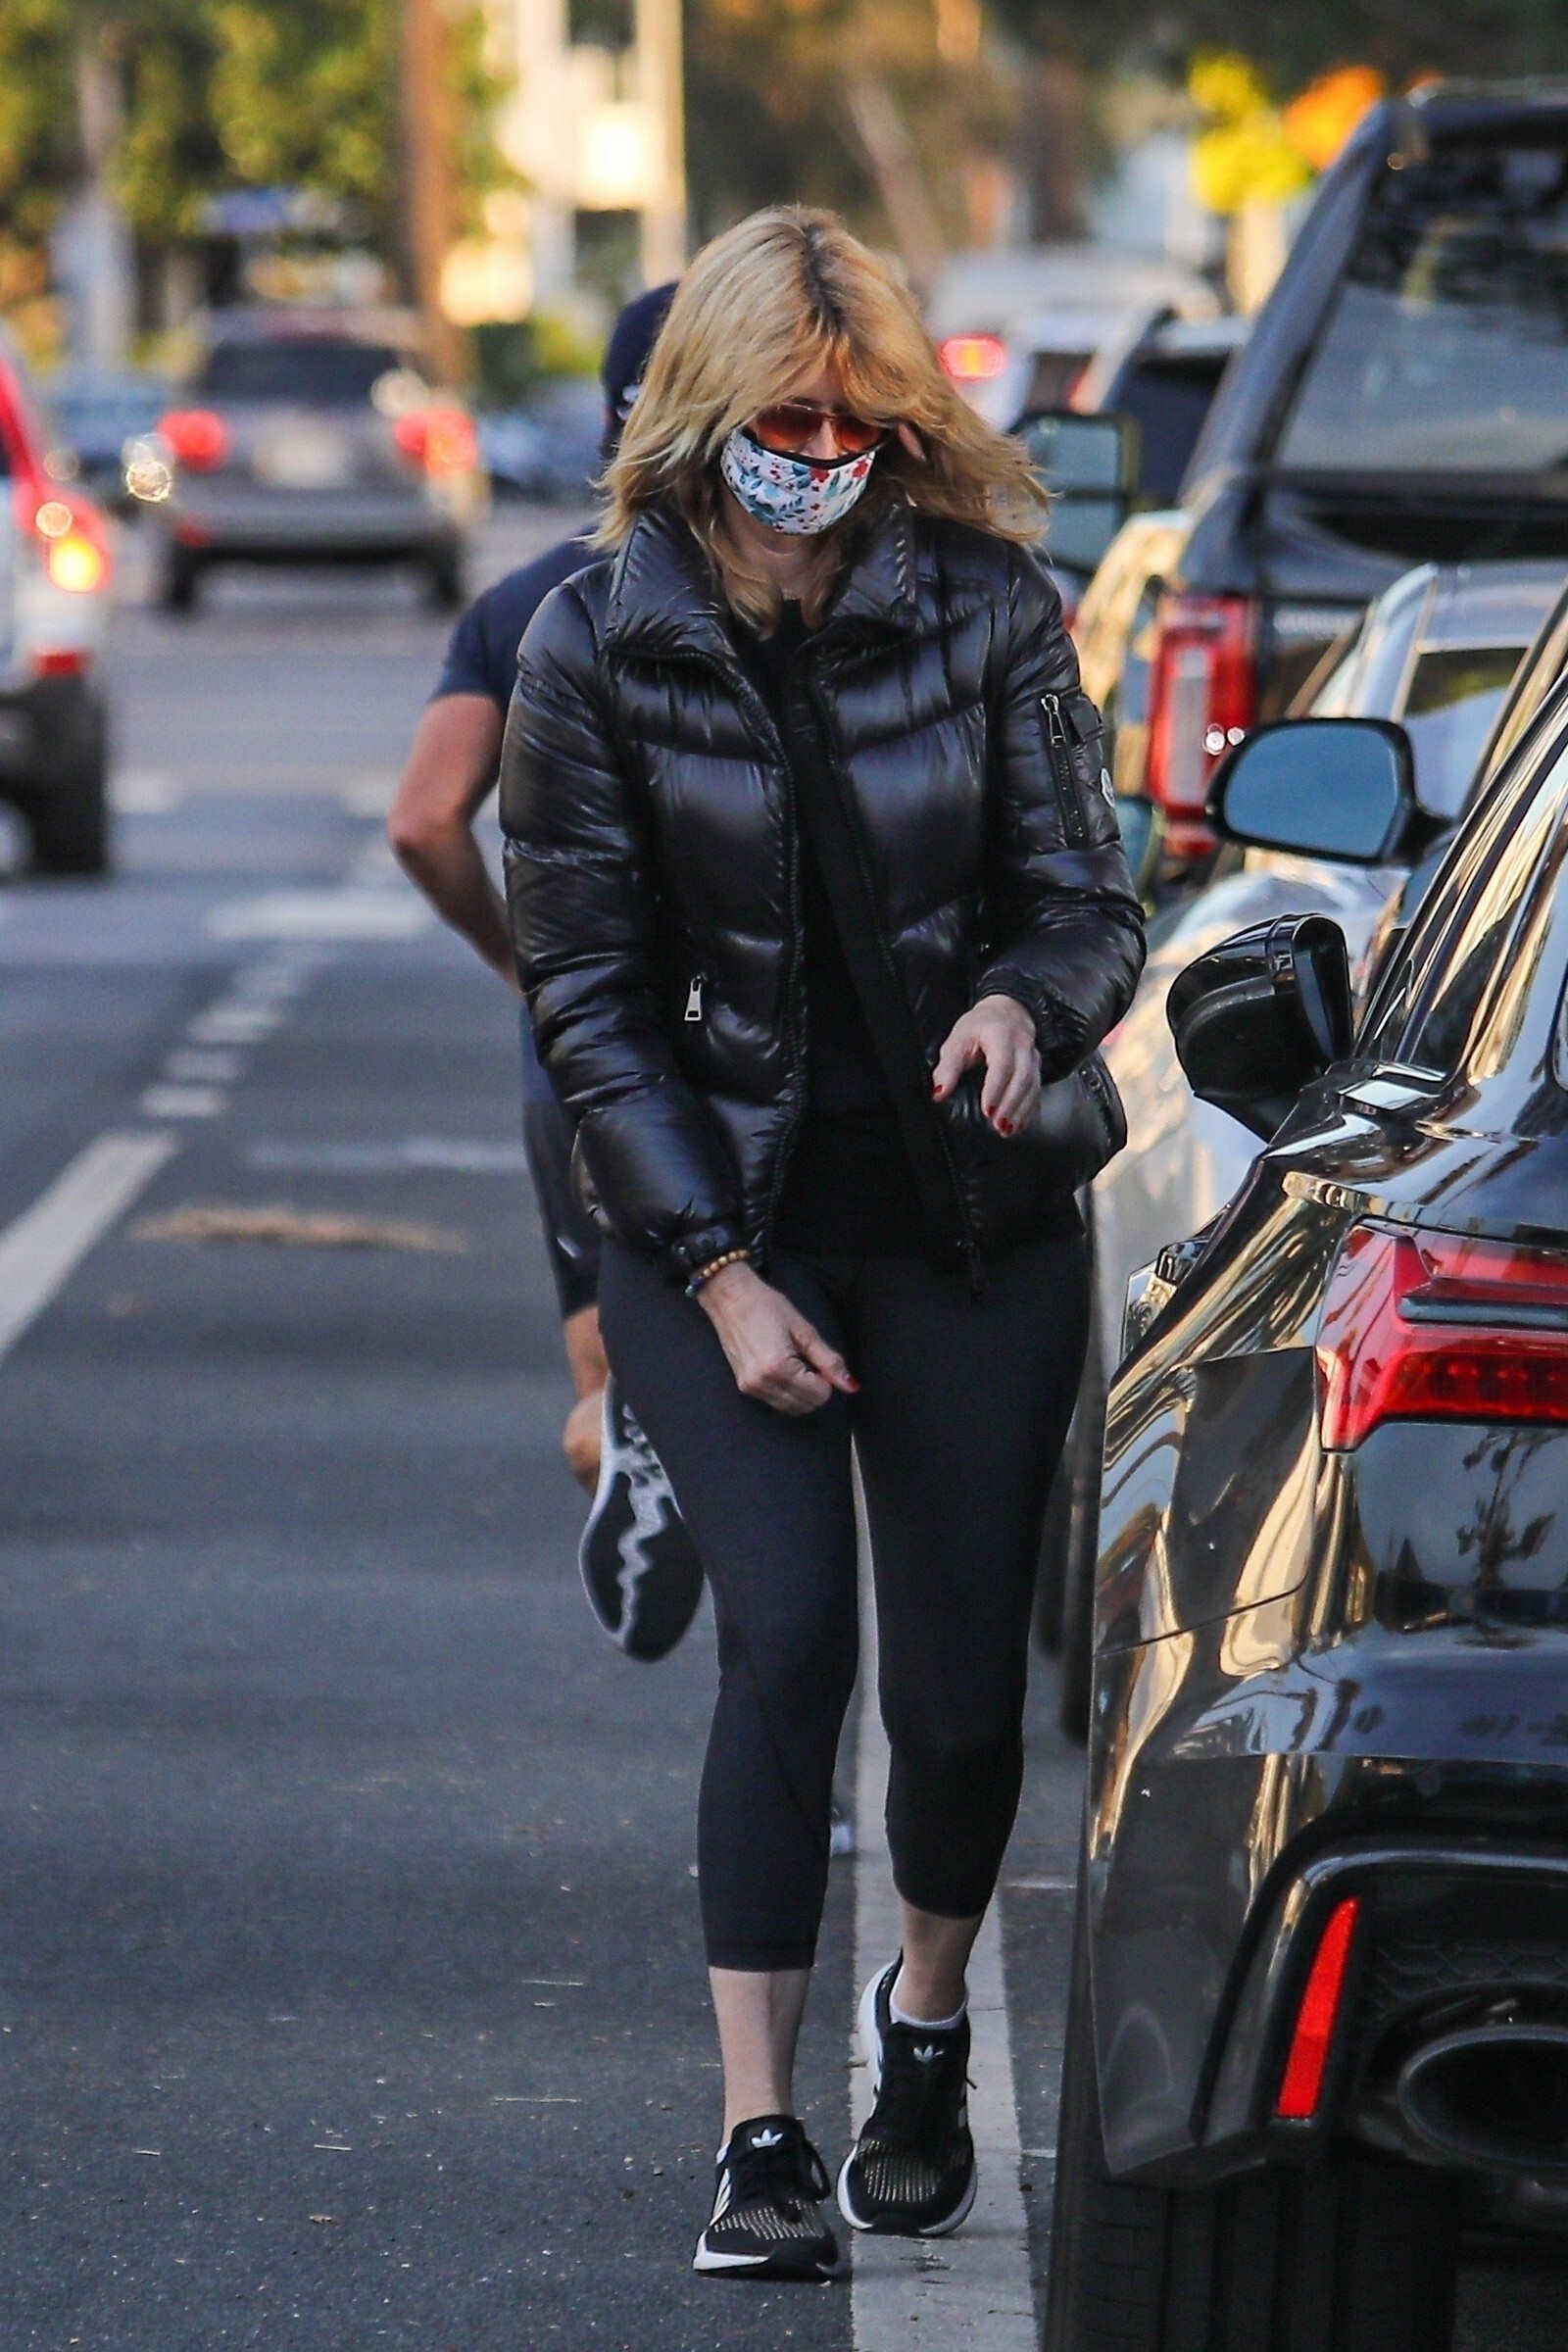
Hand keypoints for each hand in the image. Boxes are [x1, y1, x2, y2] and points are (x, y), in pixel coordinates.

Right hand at [696, 1262, 857, 1415]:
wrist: (730, 1298)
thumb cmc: (767, 1306)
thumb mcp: (804, 1330)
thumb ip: (829, 1361)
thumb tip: (851, 1385)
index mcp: (779, 1368)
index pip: (819, 1395)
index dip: (827, 1379)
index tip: (820, 1360)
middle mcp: (762, 1383)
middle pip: (805, 1406)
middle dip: (815, 1389)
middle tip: (809, 1361)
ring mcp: (750, 1387)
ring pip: (791, 1408)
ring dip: (801, 1393)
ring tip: (795, 1364)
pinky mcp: (743, 1387)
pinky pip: (775, 1402)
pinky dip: (787, 1392)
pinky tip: (783, 1369)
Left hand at [932, 994, 1040, 1136]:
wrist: (1006, 1013)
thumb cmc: (978, 1027)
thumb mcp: (957, 1041)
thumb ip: (948, 1068)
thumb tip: (939, 1093)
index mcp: (1000, 1034)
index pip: (1001, 1064)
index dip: (995, 1089)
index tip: (987, 1111)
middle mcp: (1021, 1044)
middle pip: (1022, 1077)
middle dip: (1011, 1104)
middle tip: (998, 1125)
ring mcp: (1032, 1056)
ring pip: (1033, 1085)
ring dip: (1021, 1110)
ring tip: (1007, 1130)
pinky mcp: (1037, 1067)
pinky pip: (1036, 1090)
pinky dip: (1028, 1110)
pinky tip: (1019, 1125)